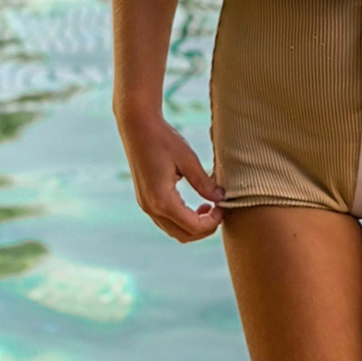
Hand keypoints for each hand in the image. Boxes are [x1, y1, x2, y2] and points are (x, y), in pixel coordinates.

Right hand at [116, 110, 225, 242]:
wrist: (137, 126)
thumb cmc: (163, 139)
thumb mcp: (188, 159)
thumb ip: (204, 182)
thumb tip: (220, 198)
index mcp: (162, 200)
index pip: (193, 226)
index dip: (212, 222)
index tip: (224, 208)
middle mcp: (151, 208)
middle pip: (183, 235)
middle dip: (204, 229)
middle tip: (219, 212)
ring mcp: (145, 205)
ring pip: (173, 230)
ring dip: (193, 225)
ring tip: (209, 207)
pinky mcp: (145, 199)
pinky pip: (165, 220)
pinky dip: (182, 219)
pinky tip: (194, 204)